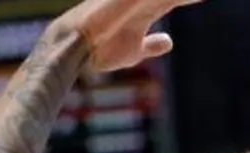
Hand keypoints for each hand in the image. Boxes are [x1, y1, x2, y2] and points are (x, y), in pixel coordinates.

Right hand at [52, 0, 205, 72]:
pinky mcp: (123, 0)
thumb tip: (169, 41)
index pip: (175, 0)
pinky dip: (166, 1)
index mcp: (145, 10)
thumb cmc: (100, 51)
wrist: (73, 49)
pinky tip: (176, 1)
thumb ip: (151, 45)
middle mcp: (140, 0)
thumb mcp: (133, 51)